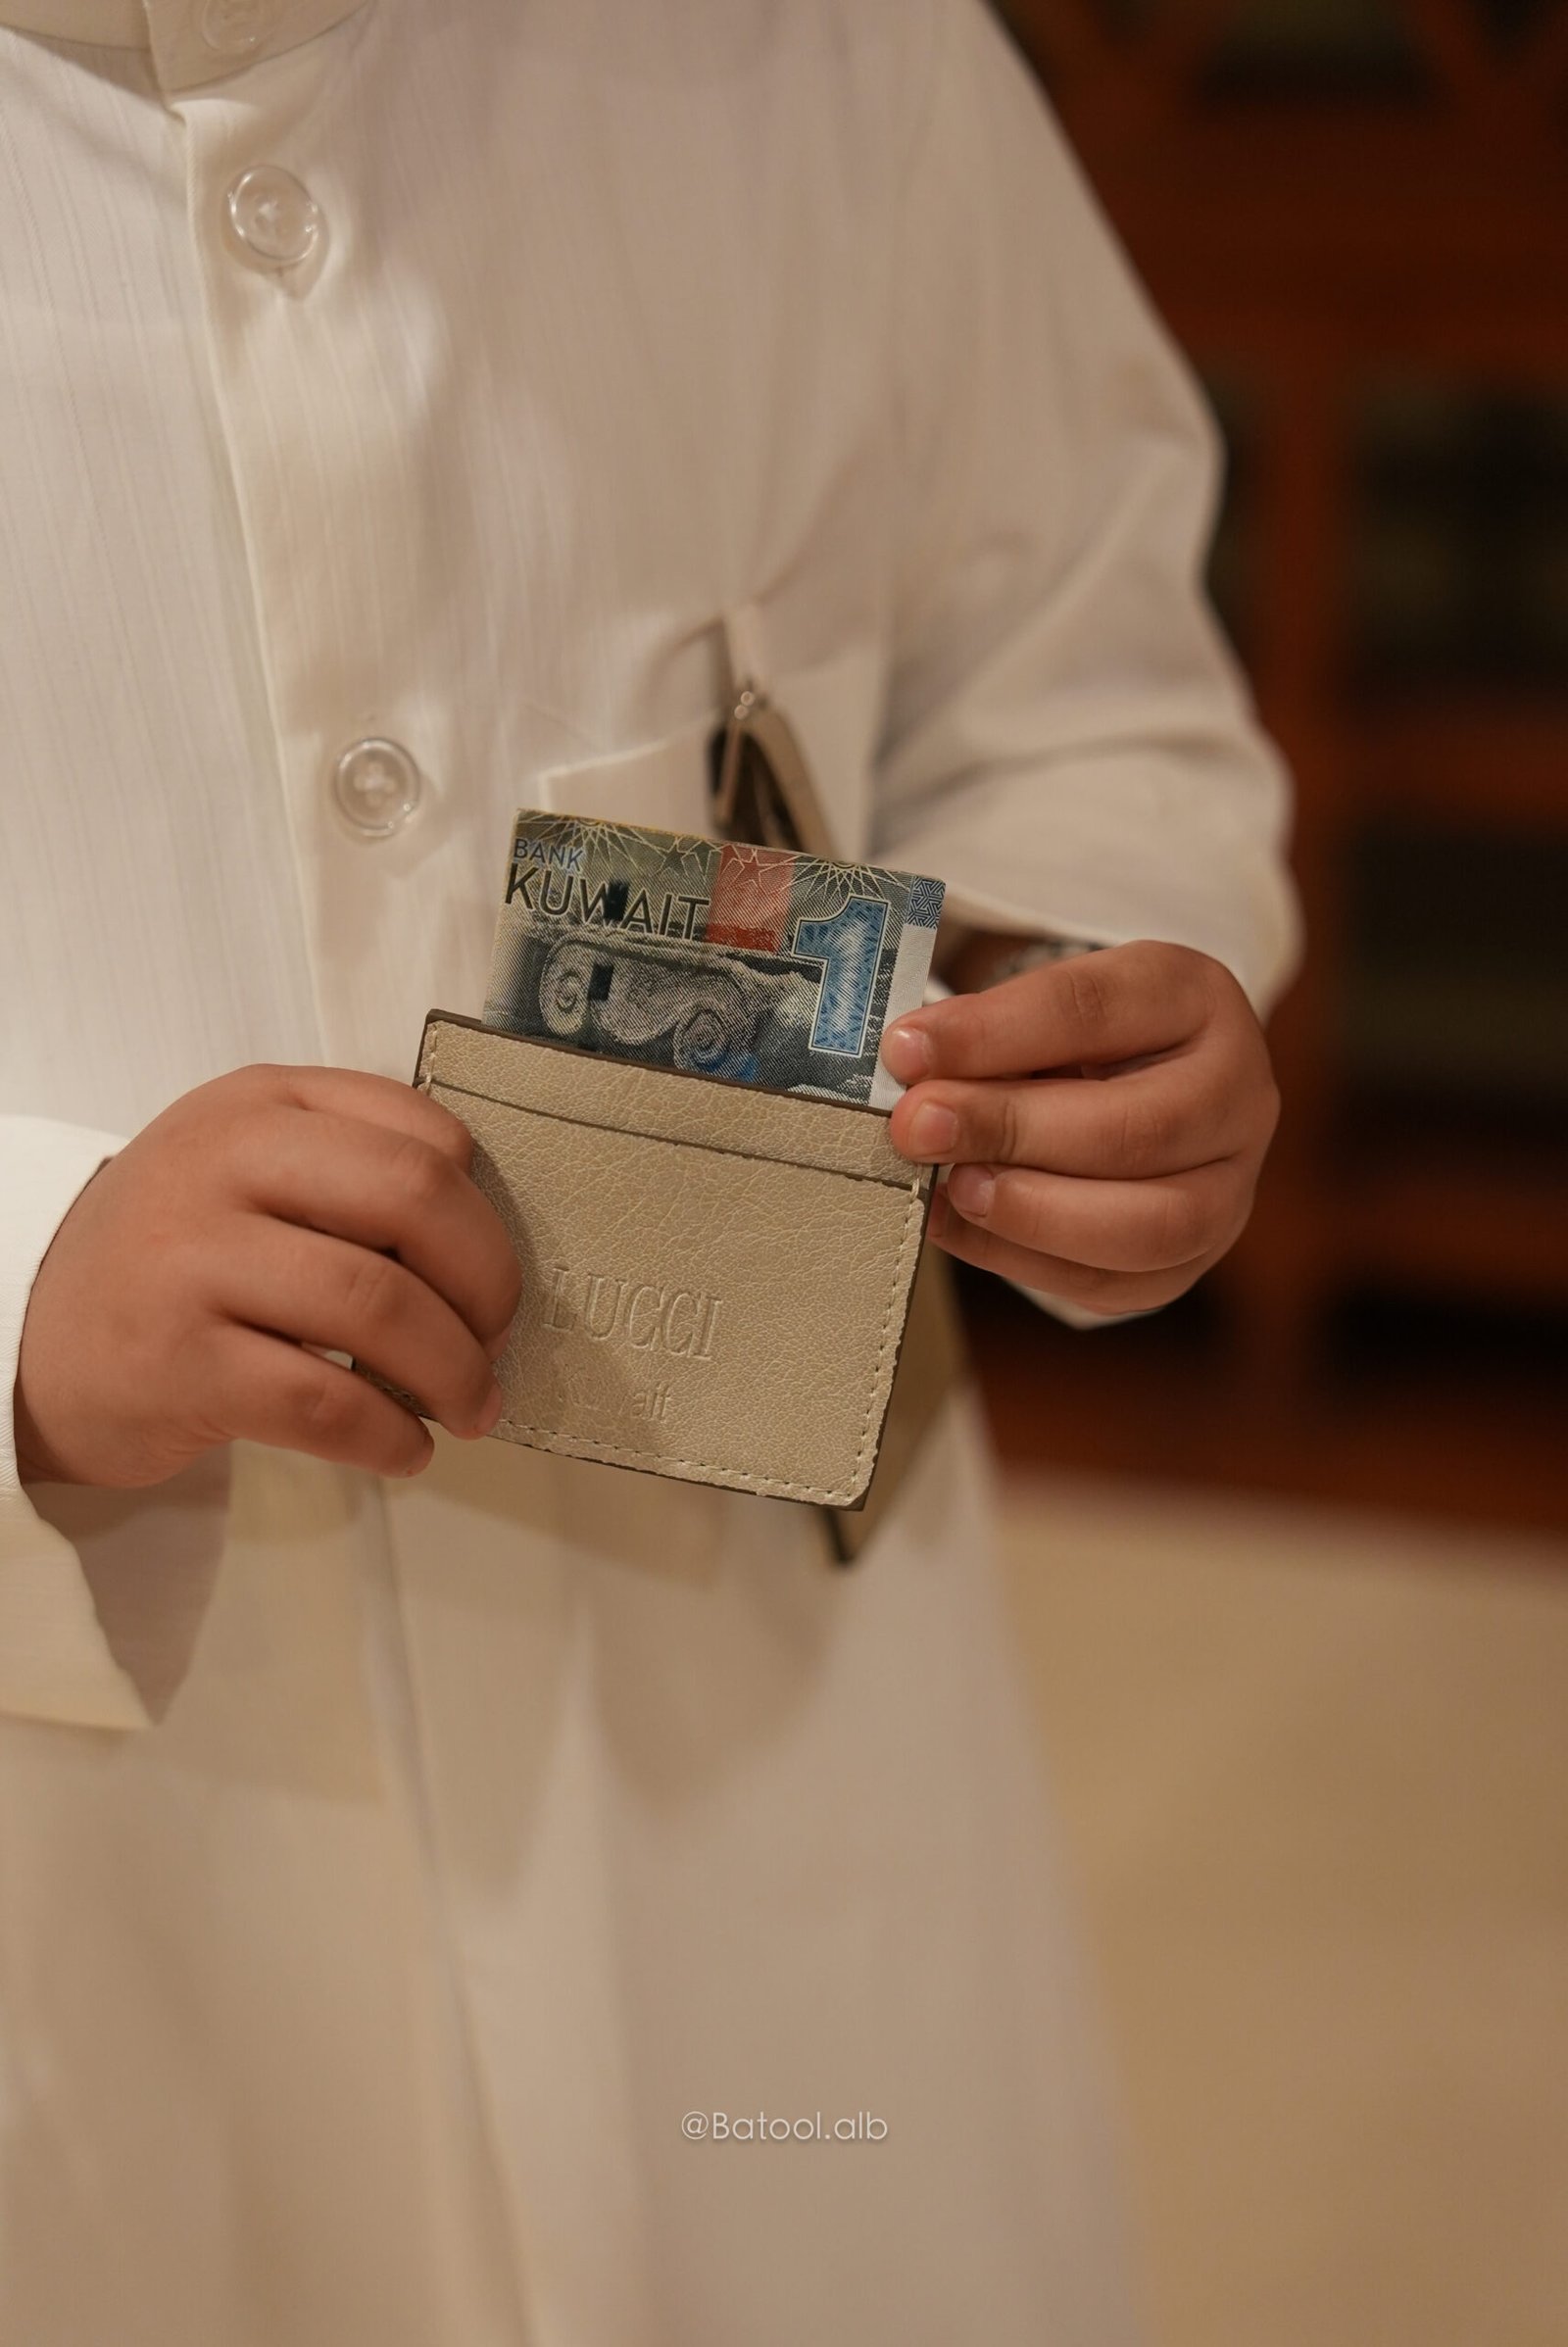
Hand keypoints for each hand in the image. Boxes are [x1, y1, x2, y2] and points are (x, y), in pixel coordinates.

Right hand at [14, 1065, 522, 1488]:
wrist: (36, 1332)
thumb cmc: (177, 1254)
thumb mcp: (248, 1169)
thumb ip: (354, 1174)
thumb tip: (489, 1257)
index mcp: (262, 1103)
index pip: (423, 1133)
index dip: (484, 1214)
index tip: (489, 1276)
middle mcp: (223, 1164)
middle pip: (413, 1200)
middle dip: (487, 1283)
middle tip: (495, 1341)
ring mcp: (193, 1262)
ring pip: (376, 1305)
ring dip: (452, 1371)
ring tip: (468, 1407)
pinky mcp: (178, 1363)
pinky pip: (321, 1402)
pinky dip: (388, 1435)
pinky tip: (405, 1450)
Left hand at [882, 941, 1279, 1315]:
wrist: (1137, 1087)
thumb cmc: (1077, 1041)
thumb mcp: (1040, 1007)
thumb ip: (987, 1033)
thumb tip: (912, 1065)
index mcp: (1195, 998)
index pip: (1096, 1011)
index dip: (994, 1033)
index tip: (908, 1050)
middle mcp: (1237, 1093)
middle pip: (1140, 1128)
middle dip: (1012, 1129)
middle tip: (919, 1127)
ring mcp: (1230, 1186)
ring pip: (1151, 1225)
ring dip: (1035, 1212)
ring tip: (953, 1188)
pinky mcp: (1193, 1261)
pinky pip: (1116, 1284)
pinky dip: (1027, 1262)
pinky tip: (961, 1227)